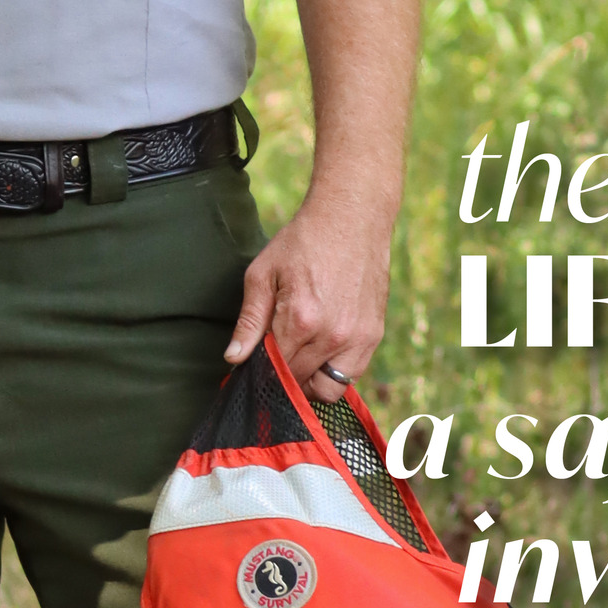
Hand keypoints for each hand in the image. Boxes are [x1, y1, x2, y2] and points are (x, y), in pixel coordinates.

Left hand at [225, 193, 392, 407]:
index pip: (274, 371)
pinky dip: (334, 372)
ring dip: (309, 383)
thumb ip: (249, 320)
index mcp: (300, 320)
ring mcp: (358, 338)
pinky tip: (321, 352)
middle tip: (273, 358)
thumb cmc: (302, 242)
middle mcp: (332, 336)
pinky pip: (352, 374)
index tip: (252, 368)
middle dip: (281, 377)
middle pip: (299, 381)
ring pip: (328, 389)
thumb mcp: (263, 273)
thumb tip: (234, 357)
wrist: (351, 218)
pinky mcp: (374, 335)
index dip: (259, 373)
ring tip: (298, 359)